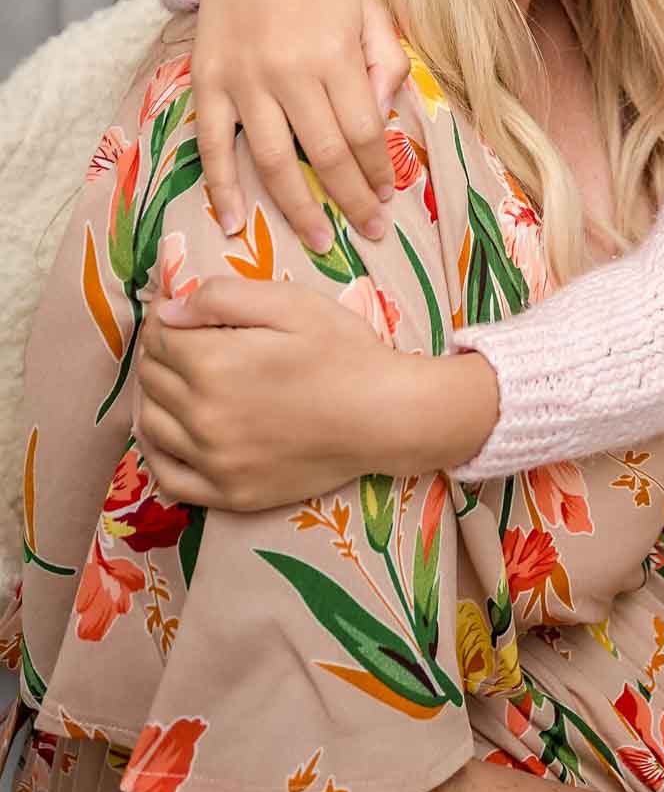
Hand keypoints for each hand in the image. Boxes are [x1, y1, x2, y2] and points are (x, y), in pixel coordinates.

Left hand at [137, 278, 421, 509]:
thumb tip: (168, 311)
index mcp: (214, 364)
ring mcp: (214, 461)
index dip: (163, 317)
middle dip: (158, 352)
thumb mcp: (291, 303)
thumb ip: (224, 297)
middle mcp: (203, 416)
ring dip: (153, 396)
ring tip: (174, 379)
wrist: (383, 416)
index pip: (159, 337)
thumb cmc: (343, 351)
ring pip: (151, 424)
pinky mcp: (228, 493)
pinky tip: (167, 433)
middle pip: (151, 379)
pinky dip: (156, 453)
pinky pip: (168, 477)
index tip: (175, 310)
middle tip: (180, 339)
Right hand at [185, 0, 407, 248]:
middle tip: (369, 232)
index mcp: (334, 54)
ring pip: (270, 159)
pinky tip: (234, 221)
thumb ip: (387, 60)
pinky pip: (210, 145)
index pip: (363, 129)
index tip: (386, 196)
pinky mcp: (208, 85)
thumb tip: (384, 116)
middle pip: (325, 152)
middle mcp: (289, 71)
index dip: (377, 170)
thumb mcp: (367, 9)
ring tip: (317, 239)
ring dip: (295, 207)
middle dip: (349, 200)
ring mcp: (244, 81)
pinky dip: (220, 186)